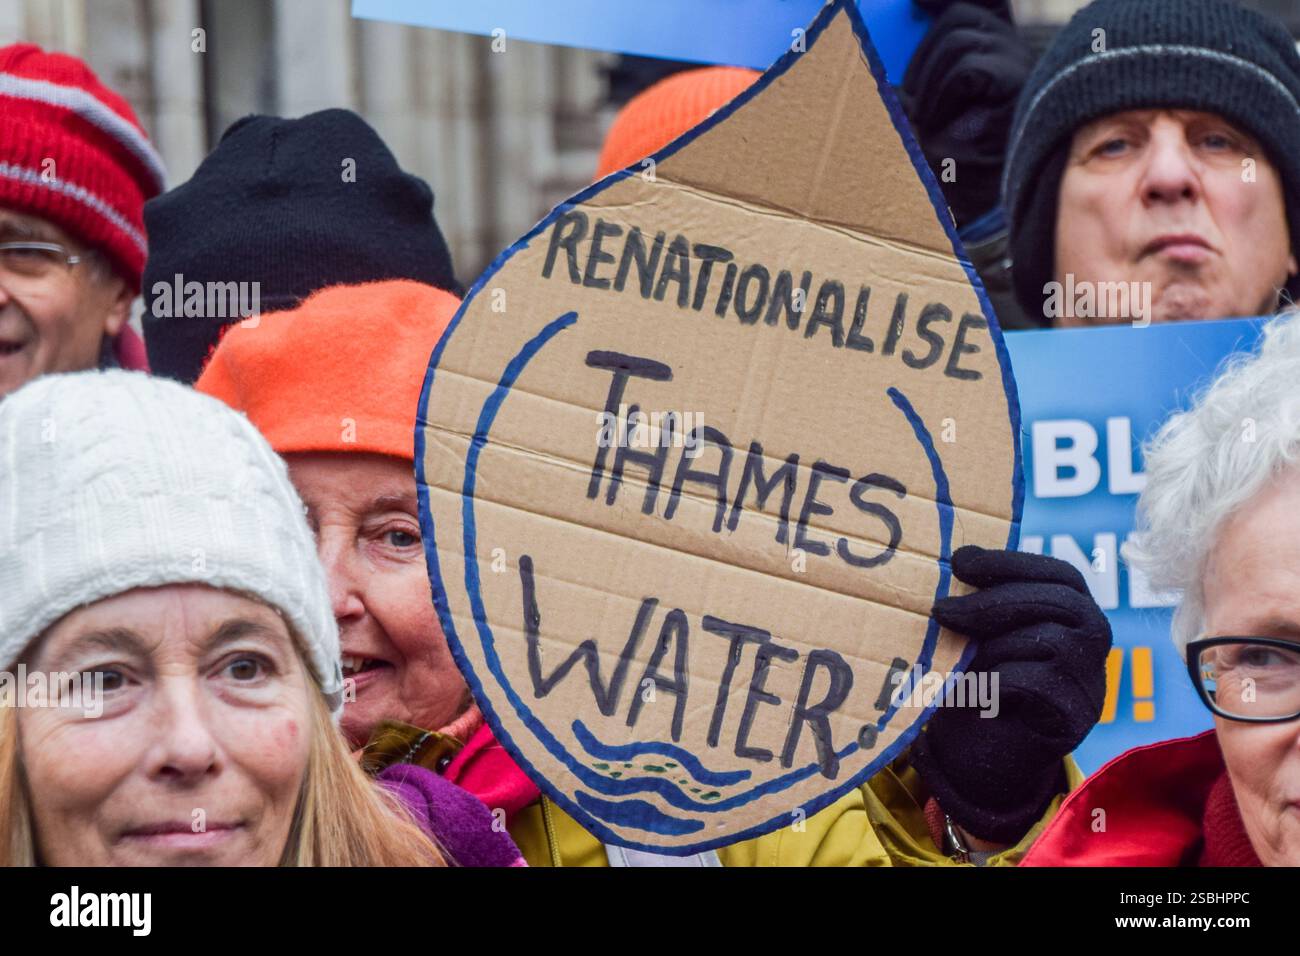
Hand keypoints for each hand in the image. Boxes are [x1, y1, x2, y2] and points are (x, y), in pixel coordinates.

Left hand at [910, 545, 1112, 844]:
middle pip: (1062, 602)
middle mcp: (1094, 645)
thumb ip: (980, 604)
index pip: (1060, 574)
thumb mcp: (979, 636)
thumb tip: (949, 562)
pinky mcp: (1077, 719)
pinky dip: (999, 682)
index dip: (1012, 562)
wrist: (983, 759)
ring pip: (1055, 642)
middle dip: (995, 601)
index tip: (961, 560)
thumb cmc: (980, 684)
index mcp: (1073, 615)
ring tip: (961, 661)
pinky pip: (1042, 684)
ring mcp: (1092, 683)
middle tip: (941, 610)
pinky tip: (973, 691)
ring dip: (996, 647)